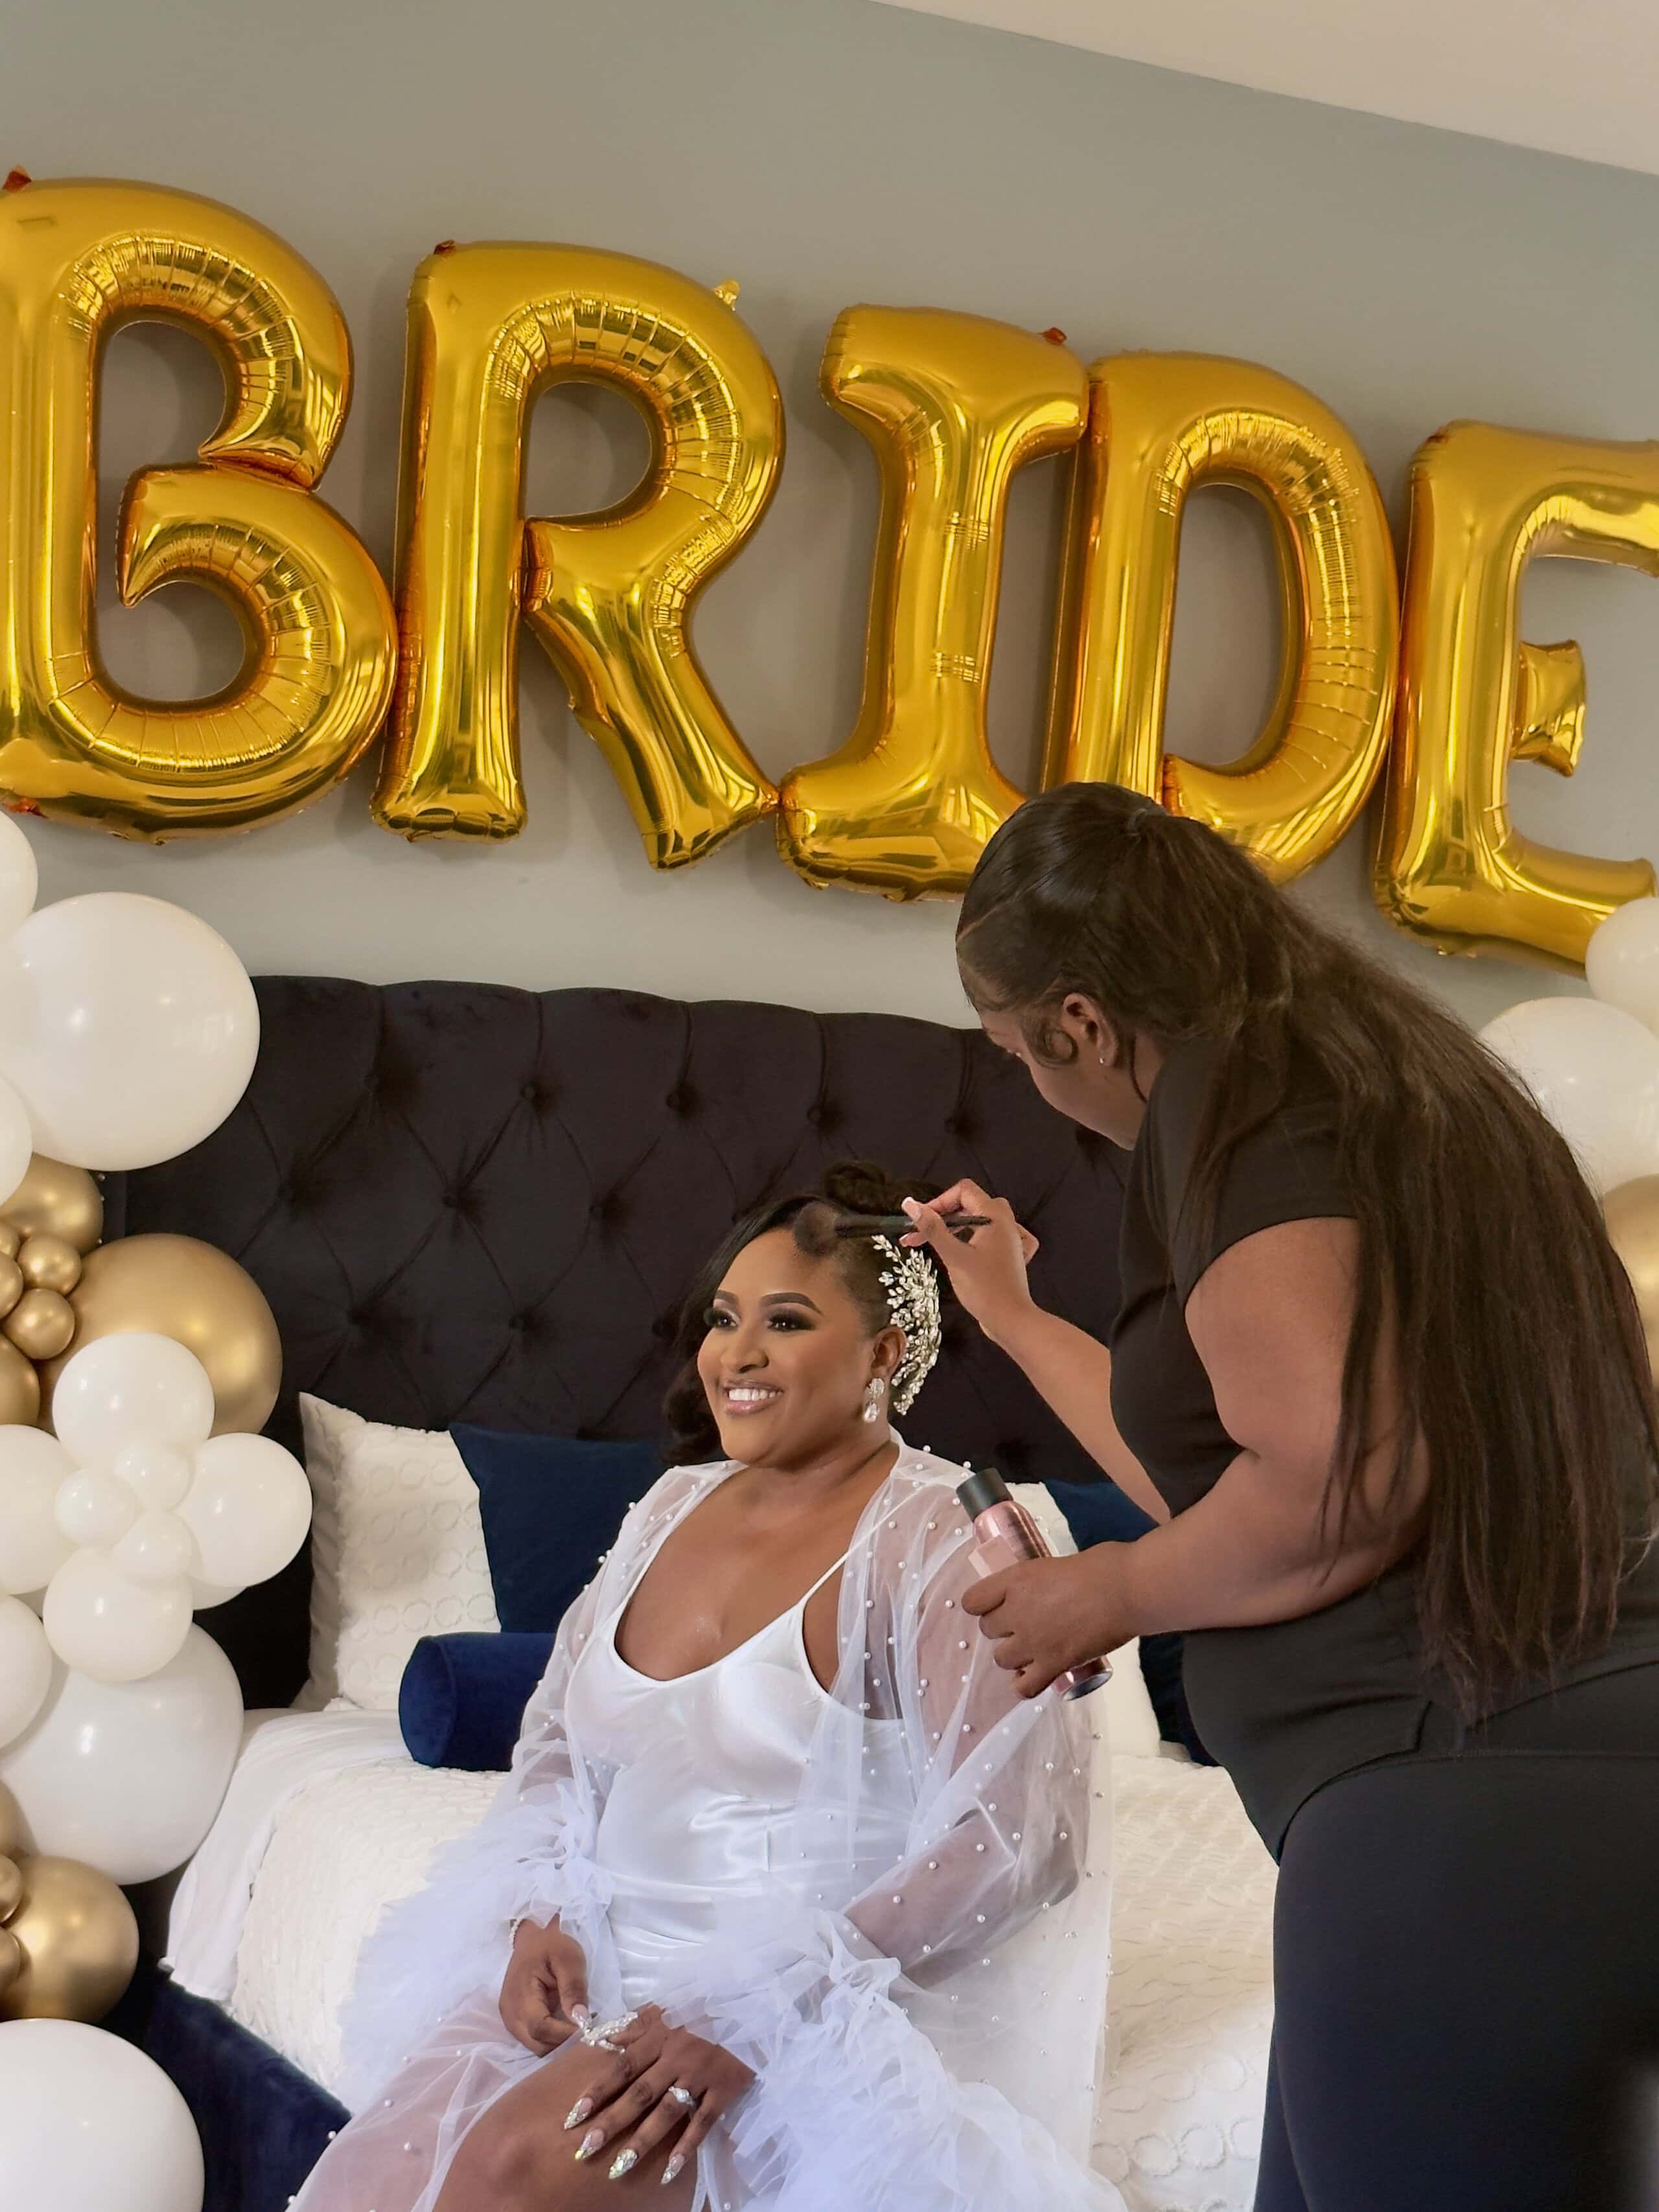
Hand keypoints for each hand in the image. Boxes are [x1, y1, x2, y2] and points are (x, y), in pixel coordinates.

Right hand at [498, 1917, 590, 2054]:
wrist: (531, 1939)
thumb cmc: (550, 1945)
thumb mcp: (569, 1957)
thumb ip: (573, 1988)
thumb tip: (580, 2019)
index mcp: (521, 1996)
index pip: (541, 2029)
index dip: (565, 2035)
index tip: (588, 2029)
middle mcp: (511, 2014)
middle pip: (538, 2045)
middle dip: (563, 2043)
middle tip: (586, 2030)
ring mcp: (510, 2020)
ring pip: (536, 2047)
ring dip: (557, 2043)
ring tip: (577, 2026)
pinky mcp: (514, 2022)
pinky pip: (533, 2040)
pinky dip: (550, 2039)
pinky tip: (565, 2025)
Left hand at [563, 2003, 753, 2185]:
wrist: (748, 2012)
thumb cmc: (700, 2014)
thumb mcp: (665, 2012)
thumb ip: (633, 2027)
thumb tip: (601, 2040)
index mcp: (659, 2037)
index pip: (623, 2067)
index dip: (598, 2091)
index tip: (574, 2116)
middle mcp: (676, 2057)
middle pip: (639, 2094)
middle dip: (611, 2122)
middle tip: (585, 2148)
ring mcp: (700, 2075)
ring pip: (667, 2112)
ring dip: (642, 2141)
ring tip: (618, 2167)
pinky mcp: (723, 2090)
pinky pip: (702, 2123)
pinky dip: (686, 2147)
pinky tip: (669, 2171)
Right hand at [899, 1179, 1039, 1347]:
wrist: (1011, 1320)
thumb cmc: (983, 1287)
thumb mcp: (954, 1256)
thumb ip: (932, 1228)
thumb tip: (910, 1204)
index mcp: (995, 1216)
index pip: (963, 1191)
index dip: (939, 1201)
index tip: (920, 1221)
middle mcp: (1006, 1222)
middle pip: (970, 1205)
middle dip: (942, 1217)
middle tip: (918, 1235)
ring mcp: (1011, 1239)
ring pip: (979, 1221)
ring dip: (955, 1228)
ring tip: (933, 1244)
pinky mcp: (1011, 1255)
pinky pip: (993, 1236)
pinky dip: (978, 1237)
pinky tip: (972, 1246)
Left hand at [961, 1549, 1126, 1697]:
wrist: (1127, 1590)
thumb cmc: (1102, 1566)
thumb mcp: (1056, 1564)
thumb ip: (1040, 1581)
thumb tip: (1044, 1591)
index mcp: (1015, 1580)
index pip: (972, 1600)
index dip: (982, 1604)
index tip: (997, 1604)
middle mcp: (1017, 1613)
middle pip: (988, 1630)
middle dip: (1003, 1629)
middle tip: (1025, 1624)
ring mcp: (1034, 1642)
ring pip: (1001, 1659)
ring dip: (1013, 1656)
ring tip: (1032, 1649)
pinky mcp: (1054, 1665)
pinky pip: (1025, 1687)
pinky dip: (1025, 1685)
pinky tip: (1033, 1677)